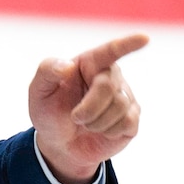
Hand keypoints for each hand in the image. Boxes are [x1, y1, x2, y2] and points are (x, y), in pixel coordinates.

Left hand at [28, 34, 147, 183]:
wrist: (60, 145)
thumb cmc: (50, 112)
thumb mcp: (39, 91)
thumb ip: (47, 71)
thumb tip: (67, 66)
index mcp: (90, 63)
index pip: (111, 50)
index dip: (128, 44)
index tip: (144, 38)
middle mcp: (111, 76)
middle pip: (108, 87)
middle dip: (88, 107)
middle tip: (75, 117)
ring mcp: (125, 97)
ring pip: (119, 107)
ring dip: (96, 122)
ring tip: (86, 124)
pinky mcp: (132, 119)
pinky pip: (127, 123)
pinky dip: (108, 131)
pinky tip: (101, 131)